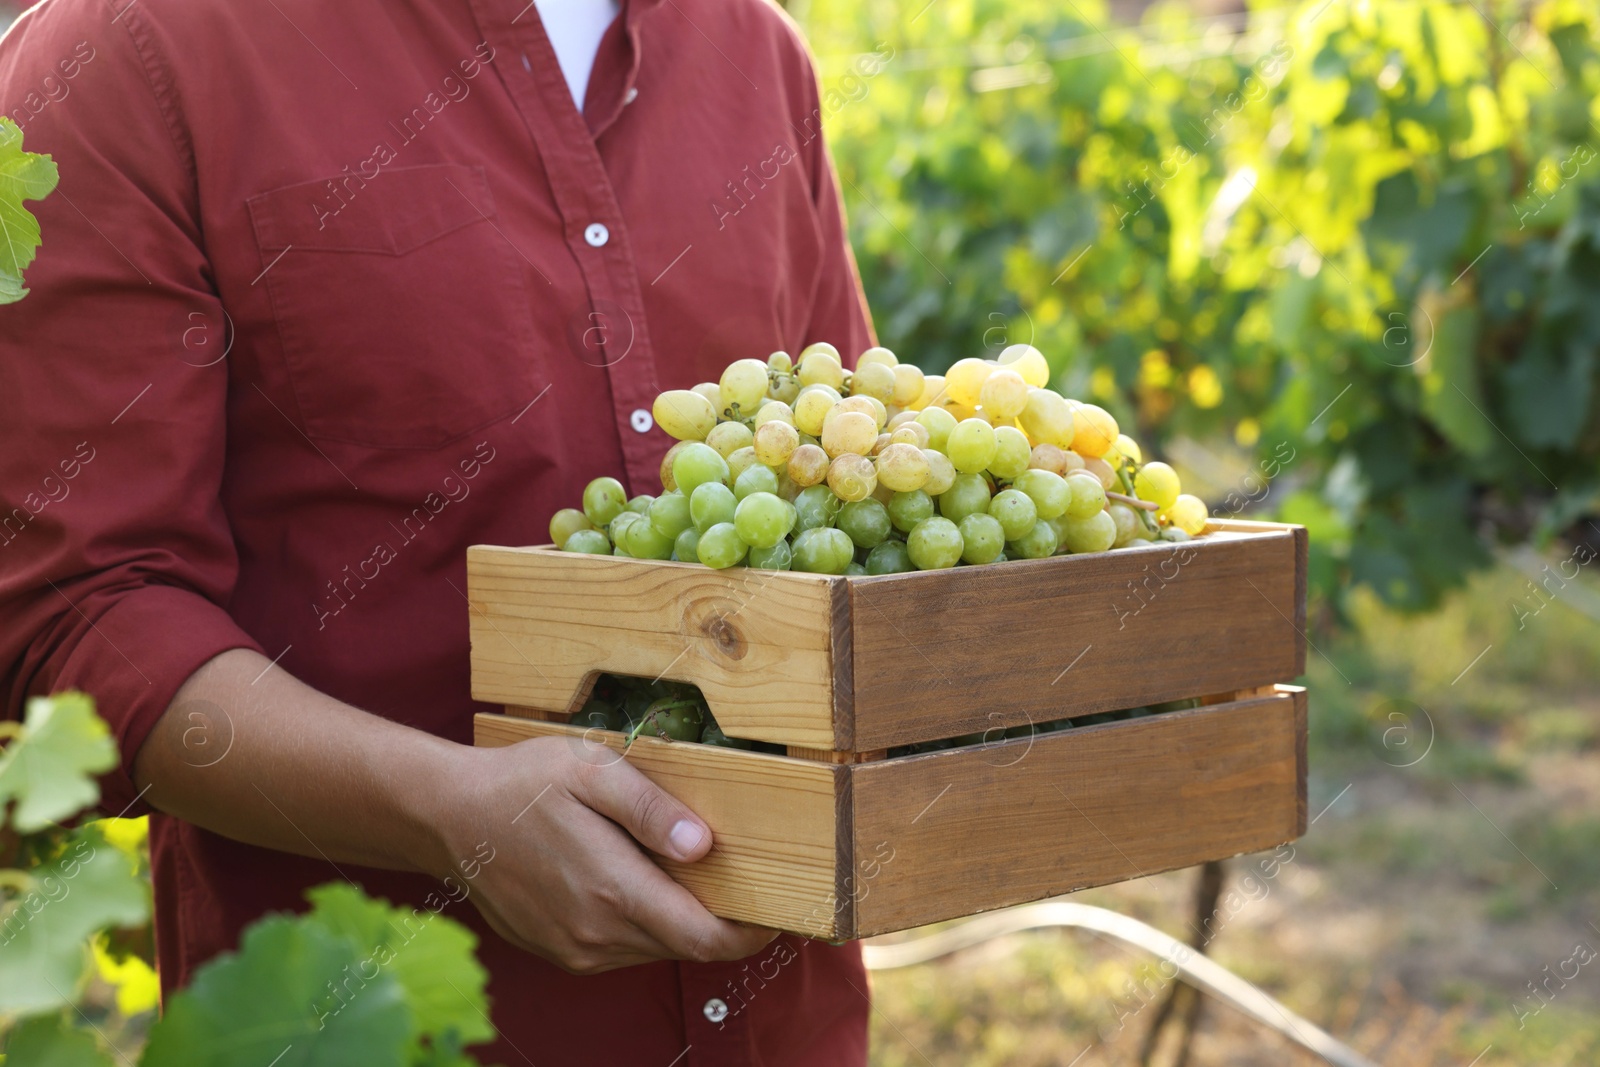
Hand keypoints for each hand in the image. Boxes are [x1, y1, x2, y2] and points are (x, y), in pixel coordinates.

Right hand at [435, 735, 778, 973]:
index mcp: (614, 892)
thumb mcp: (591, 771)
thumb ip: (650, 809)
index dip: (754, 932)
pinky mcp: (561, 952)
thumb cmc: (521, 783)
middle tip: (745, 877)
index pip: (707, 939)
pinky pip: (623, 947)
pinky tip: (637, 878)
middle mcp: (597, 935)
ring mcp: (576, 950)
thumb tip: (704, 846)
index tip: (782, 908)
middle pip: (688, 946)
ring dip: (682, 919)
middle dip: (724, 919)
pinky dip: (645, 922)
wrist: (446, 816)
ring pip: (656, 948)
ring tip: (687, 868)